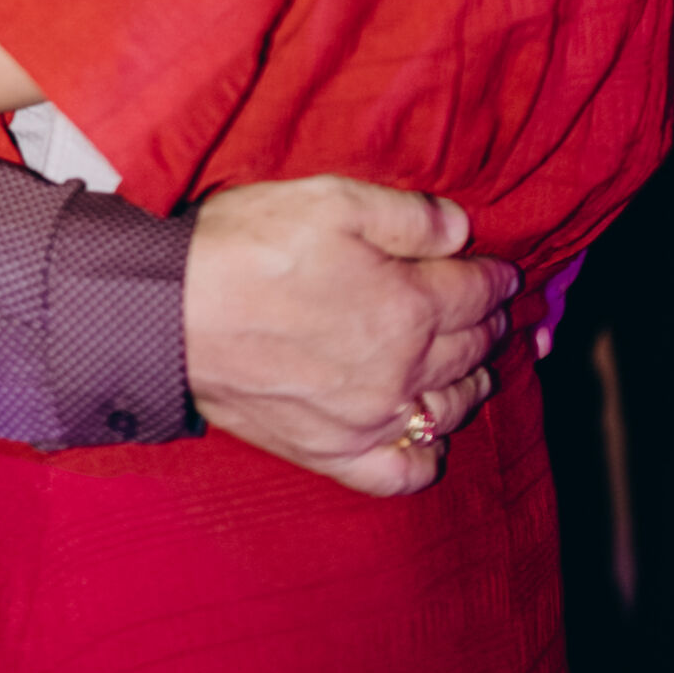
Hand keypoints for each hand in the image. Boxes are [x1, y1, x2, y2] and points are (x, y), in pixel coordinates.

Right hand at [185, 176, 517, 496]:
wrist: (173, 311)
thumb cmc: (248, 247)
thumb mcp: (331, 199)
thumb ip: (406, 215)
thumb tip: (460, 229)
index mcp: (408, 306)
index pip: (475, 293)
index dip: (494, 277)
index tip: (500, 271)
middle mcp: (401, 370)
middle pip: (469, 350)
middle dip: (488, 325)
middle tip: (490, 310)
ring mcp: (369, 419)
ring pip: (449, 409)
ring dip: (471, 384)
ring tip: (471, 365)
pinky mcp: (332, 452)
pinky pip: (402, 472)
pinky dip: (427, 458)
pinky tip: (429, 436)